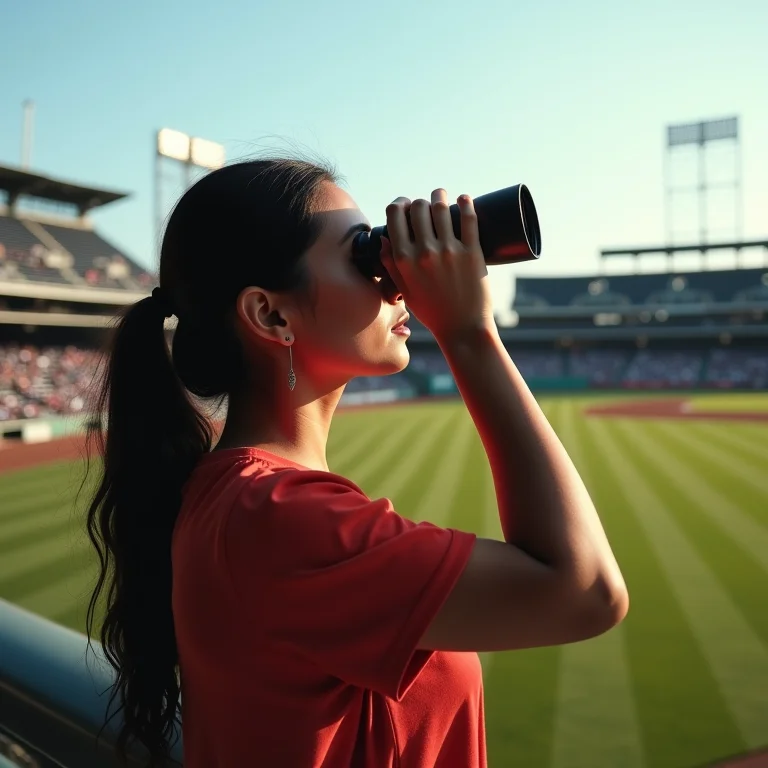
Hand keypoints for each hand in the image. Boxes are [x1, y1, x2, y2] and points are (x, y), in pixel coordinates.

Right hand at [380, 189, 495, 339]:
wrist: (462, 329)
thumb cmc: (432, 311)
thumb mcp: (404, 290)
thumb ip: (391, 264)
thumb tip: (384, 239)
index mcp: (404, 260)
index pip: (395, 215)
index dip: (399, 204)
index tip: (405, 205)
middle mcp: (424, 252)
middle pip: (418, 207)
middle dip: (420, 201)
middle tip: (426, 205)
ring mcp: (449, 251)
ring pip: (441, 207)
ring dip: (440, 195)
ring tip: (442, 195)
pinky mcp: (472, 253)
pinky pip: (469, 219)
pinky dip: (466, 203)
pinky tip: (463, 199)